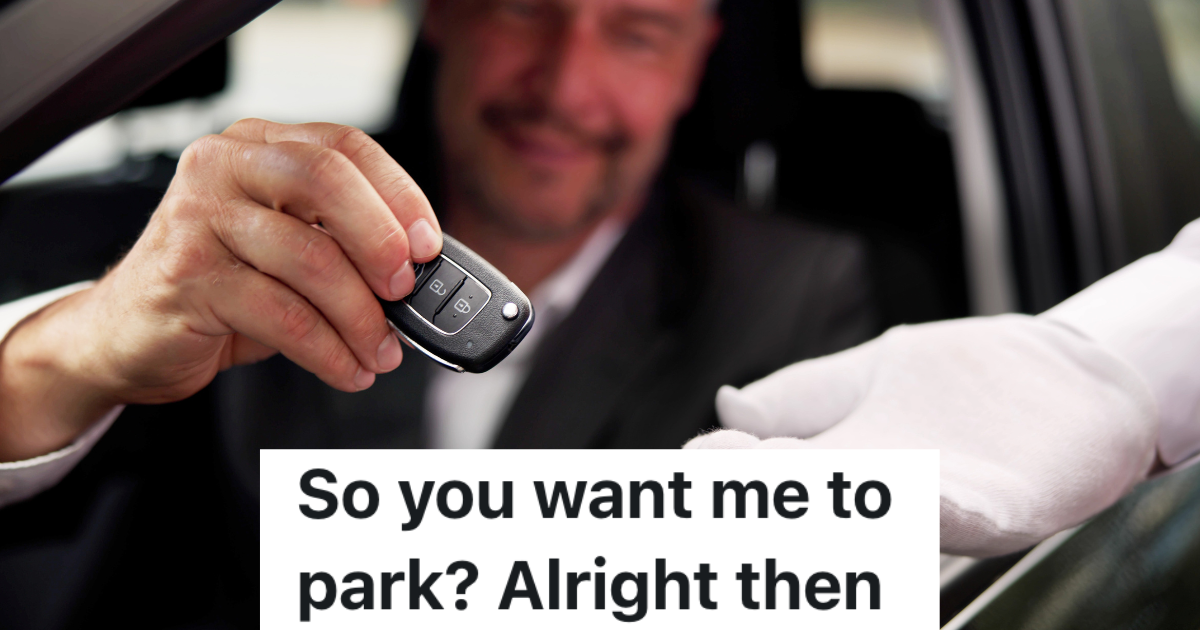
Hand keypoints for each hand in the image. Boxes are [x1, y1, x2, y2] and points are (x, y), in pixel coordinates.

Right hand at [0, 120, 440, 459]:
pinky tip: (347, 368)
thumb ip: (342, 241)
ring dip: (362, 318)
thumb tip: (423, 272)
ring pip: (310, 259)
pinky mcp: (187, 277)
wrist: (124, 332)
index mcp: (257, 146)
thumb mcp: (285, 247)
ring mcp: (198, 219)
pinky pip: (283, 316)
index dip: (398, 194)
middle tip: (407, 293)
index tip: (428, 245)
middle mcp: (222, 168)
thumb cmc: (218, 285)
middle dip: (380, 242)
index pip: (344, 146)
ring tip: (381, 351)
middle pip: (325, 181)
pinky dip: (329, 351)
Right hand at [685, 315, 1158, 556]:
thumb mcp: (870, 377)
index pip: (770, 477)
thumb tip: (723, 406)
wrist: (1072, 373)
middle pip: (811, 512)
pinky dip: (935, 509)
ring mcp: (946, 508)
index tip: (691, 459)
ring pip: (876, 522)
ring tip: (780, 482)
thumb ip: (800, 397)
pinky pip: (967, 518)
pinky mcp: (1010, 509)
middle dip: (760, 502)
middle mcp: (886, 500)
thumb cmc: (968, 379)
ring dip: (827, 511)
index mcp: (846, 468)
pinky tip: (909, 494)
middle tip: (716, 483)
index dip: (727, 472)